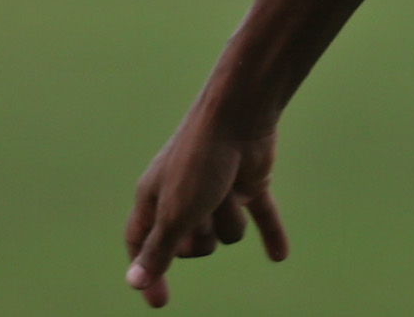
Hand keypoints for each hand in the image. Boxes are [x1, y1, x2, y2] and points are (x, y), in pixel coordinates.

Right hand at [124, 109, 288, 306]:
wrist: (240, 116)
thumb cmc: (198, 161)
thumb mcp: (174, 213)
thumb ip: (158, 250)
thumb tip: (134, 282)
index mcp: (154, 199)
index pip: (141, 244)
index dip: (150, 272)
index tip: (161, 303)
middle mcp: (184, 196)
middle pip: (192, 247)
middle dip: (202, 239)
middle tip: (204, 212)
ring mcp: (218, 191)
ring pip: (228, 234)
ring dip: (231, 219)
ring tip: (230, 190)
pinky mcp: (250, 184)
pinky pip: (263, 217)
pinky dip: (272, 234)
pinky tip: (279, 256)